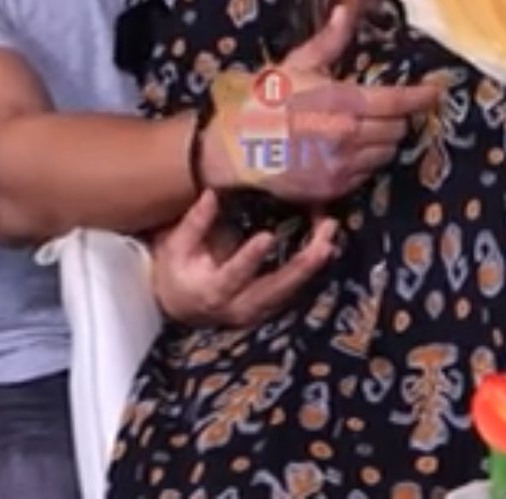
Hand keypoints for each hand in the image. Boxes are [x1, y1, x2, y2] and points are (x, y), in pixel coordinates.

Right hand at [149, 188, 338, 327]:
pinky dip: (310, 268)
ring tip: (330, 237)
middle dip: (301, 267)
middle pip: (274, 289)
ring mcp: (257, 310)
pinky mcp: (269, 306)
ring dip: (312, 266)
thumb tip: (211, 194)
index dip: (249, 258)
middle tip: (323, 242)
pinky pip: (293, 289)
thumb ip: (194, 224)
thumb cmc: (177, 271)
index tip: (267, 236)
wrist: (181, 305)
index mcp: (211, 292)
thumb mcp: (175, 247)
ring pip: (289, 291)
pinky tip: (326, 244)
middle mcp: (238, 307)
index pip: (232, 276)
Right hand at [200, 0, 441, 202]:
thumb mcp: (295, 64)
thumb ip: (330, 39)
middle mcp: (347, 137)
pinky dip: (365, 161)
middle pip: (397, 129)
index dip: (421, 96)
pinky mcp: (333, 189)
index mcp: (341, 102)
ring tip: (363, 128)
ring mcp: (342, 167)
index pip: (397, 102)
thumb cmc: (262, 102)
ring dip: (383, 140)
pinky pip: (367, 175)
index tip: (435, 92)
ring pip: (386, 153)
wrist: (232, 149)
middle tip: (385, 108)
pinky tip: (347, 148)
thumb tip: (348, 4)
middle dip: (397, 118)